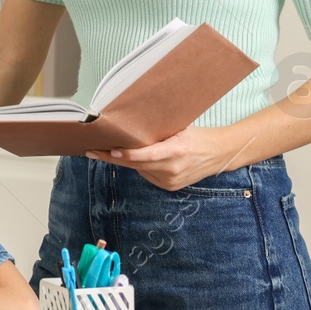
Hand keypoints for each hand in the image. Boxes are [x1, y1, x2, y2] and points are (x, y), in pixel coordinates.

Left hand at [87, 125, 249, 190]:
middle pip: (136, 165)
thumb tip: (129, 123)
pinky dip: (142, 167)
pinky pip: (148, 176)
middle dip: (112, 158)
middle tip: (91, 151)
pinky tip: (147, 159)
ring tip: (119, 149)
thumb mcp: (179, 127)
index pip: (147, 155)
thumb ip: (157, 130)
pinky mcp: (171, 187)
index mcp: (176, 150)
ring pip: (140, 171)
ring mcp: (172, 180)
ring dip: (129, 161)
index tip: (111, 151)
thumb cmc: (196, 135)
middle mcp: (173, 168)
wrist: (219, 154)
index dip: (128, 154)